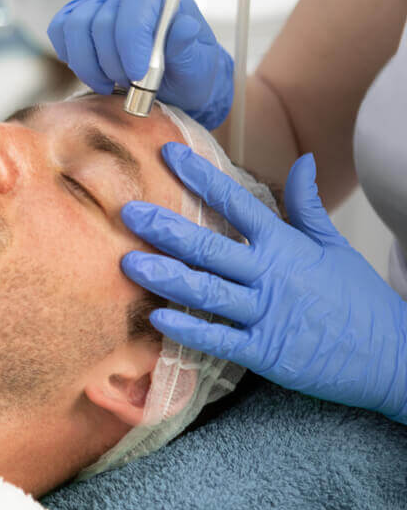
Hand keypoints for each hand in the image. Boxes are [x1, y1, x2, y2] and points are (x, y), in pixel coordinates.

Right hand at [47, 0, 233, 129]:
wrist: (175, 83)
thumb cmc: (188, 72)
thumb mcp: (198, 66)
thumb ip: (188, 47)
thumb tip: (184, 27)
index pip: (134, 7)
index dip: (131, 43)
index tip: (138, 76)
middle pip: (100, 22)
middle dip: (112, 63)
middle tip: (130, 84)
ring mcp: (98, 6)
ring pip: (75, 28)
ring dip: (90, 65)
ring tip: (111, 83)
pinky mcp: (78, 21)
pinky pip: (59, 31)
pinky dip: (71, 56)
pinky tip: (93, 72)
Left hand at [119, 142, 406, 423]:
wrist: (393, 356)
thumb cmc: (358, 300)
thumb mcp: (334, 246)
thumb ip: (308, 206)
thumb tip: (303, 161)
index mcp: (285, 245)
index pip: (236, 201)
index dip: (201, 176)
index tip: (168, 153)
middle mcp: (271, 275)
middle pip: (210, 246)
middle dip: (167, 228)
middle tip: (129, 213)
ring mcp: (267, 314)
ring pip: (207, 291)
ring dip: (167, 276)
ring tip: (129, 263)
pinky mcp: (266, 352)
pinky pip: (220, 339)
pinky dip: (189, 329)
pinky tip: (158, 318)